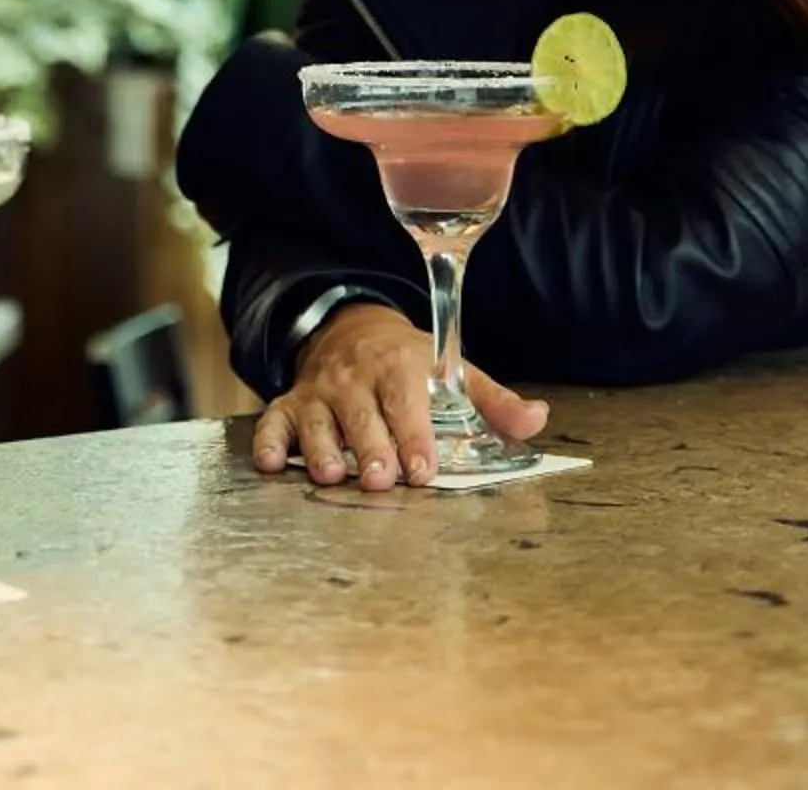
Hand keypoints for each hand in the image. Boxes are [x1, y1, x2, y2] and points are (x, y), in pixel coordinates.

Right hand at [252, 301, 548, 488]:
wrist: (349, 327)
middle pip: (361, 415)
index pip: (406, 401)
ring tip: (331, 476)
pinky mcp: (291, 402)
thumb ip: (493, 400)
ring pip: (317, 421)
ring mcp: (320, 391)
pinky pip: (273, 420)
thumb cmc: (407, 361)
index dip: (414, 434)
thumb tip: (538, 421)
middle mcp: (356, 378)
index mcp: (400, 365)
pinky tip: (271, 463)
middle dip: (369, 448)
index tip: (422, 467)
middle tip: (379, 480)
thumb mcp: (452, 370)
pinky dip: (269, 441)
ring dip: (321, 449)